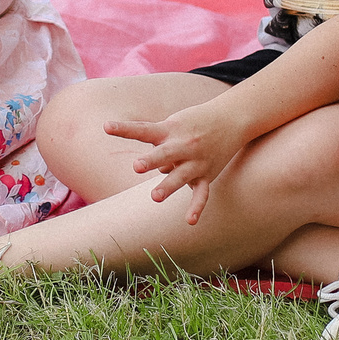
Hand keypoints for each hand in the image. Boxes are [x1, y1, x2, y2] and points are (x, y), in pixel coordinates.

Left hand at [105, 108, 245, 223]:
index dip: (124, 129)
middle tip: (137, 166)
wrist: (232, 118)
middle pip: (164, 154)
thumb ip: (159, 143)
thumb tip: (156, 168)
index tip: (106, 127)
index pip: (143, 129)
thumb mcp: (174, 123)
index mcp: (170, 130)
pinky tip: (190, 221)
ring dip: (168, 186)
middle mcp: (183, 145)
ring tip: (155, 197)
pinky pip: (202, 193)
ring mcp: (196, 161)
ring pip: (181, 176)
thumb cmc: (195, 121)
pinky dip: (197, 207)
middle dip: (151, 160)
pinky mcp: (207, 174)